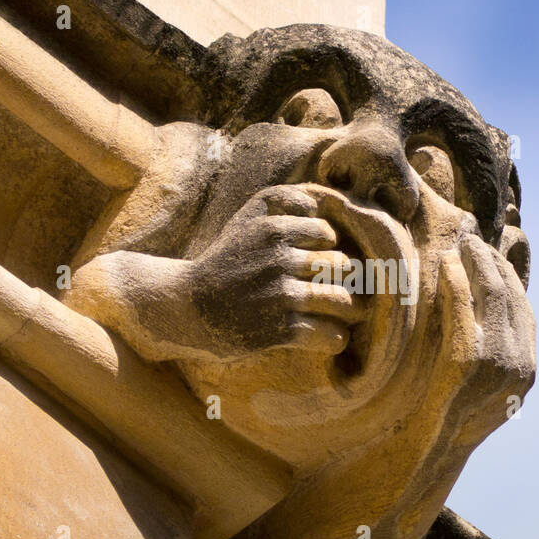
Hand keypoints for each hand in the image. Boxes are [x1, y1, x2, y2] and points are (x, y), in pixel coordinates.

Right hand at [68, 184, 364, 362]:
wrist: (189, 306)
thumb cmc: (225, 259)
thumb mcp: (247, 217)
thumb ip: (284, 200)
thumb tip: (322, 200)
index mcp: (272, 229)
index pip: (328, 233)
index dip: (328, 247)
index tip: (318, 258)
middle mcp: (278, 260)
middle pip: (341, 265)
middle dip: (344, 278)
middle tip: (338, 287)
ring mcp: (280, 296)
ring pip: (340, 300)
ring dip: (349, 310)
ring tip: (344, 313)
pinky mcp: (279, 330)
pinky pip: (328, 334)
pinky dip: (335, 338)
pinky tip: (331, 336)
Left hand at [436, 232, 536, 445]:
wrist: (427, 450)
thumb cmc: (447, 420)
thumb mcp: (484, 392)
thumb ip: (496, 358)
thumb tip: (494, 323)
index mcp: (526, 369)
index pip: (524, 311)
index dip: (509, 279)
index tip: (492, 259)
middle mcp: (518, 363)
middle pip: (510, 296)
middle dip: (494, 264)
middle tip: (475, 243)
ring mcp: (495, 360)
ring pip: (492, 294)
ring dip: (477, 263)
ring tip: (463, 246)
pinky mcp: (466, 358)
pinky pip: (463, 305)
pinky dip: (456, 279)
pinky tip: (446, 264)